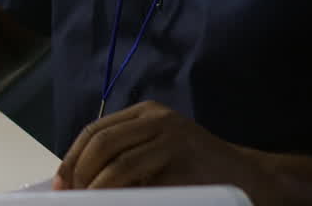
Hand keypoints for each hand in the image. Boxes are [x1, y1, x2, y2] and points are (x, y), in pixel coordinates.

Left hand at [54, 101, 278, 200]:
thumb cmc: (198, 170)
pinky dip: (122, 196)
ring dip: (96, 189)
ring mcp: (172, 140)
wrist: (251, 178)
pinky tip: (116, 203)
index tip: (60, 182)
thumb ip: (124, 157)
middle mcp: (157, 120)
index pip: (95, 131)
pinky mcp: (184, 164)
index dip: (72, 157)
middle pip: (101, 143)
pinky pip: (142, 183)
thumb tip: (77, 181)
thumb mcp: (158, 151)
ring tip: (88, 203)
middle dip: (79, 174)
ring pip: (118, 165)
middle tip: (70, 196)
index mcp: (146, 114)